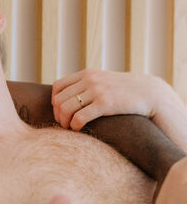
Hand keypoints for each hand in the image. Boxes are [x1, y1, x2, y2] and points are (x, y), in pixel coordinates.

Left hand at [51, 69, 165, 130]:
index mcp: (87, 73)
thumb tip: (65, 98)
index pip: (58, 87)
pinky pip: (79, 117)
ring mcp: (97, 91)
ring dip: (64, 122)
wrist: (149, 93)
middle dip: (58, 115)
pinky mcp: (105, 103)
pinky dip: (75, 126)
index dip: (54, 102)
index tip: (60, 112)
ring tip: (70, 128)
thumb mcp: (102, 81)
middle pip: (59, 100)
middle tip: (64, 124)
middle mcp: (90, 79)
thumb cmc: (123, 91)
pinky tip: (79, 129)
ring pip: (66, 109)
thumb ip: (86, 85)